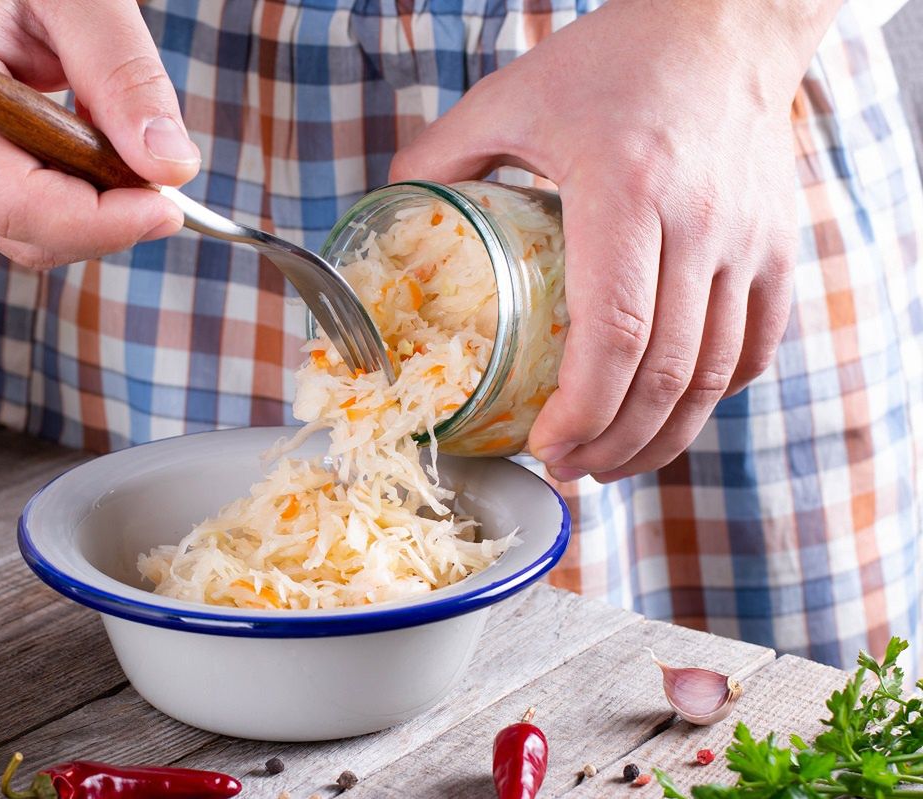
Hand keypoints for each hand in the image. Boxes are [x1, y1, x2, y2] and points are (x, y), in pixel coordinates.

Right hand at [0, 0, 198, 268]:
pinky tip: (92, 155)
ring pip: (25, 236)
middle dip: (105, 223)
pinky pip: (22, 219)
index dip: (100, 222)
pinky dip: (73, 203)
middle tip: (164, 181)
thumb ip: (125, 77)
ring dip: (92, 215)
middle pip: (22, 231)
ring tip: (121, 148)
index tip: (168, 206)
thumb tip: (168, 166)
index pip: (17, 202)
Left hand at [390, 0, 839, 481]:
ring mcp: (749, 240)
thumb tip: (387, 209)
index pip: (615, 331)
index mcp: (626, 189)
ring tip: (611, 462)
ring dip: (662, 437)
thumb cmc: (610, 60)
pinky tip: (667, 414)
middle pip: (666, 373)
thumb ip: (440, 154)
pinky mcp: (778, 248)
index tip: (544, 446)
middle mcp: (700, 222)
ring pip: (714, 376)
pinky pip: (754, 348)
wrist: (721, 25)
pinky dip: (711, 397)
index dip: (581, 409)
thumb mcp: (509, 96)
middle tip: (567, 469)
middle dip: (613, 443)